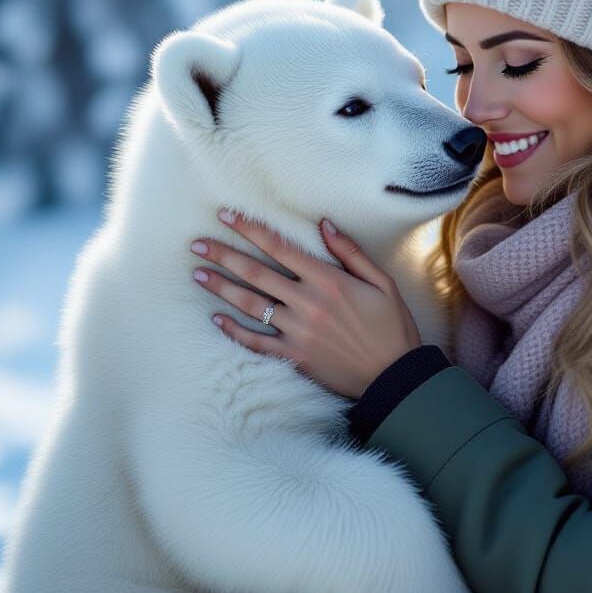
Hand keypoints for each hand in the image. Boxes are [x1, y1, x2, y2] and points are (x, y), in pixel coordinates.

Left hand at [189, 209, 422, 398]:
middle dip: (224, 255)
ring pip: (250, 304)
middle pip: (256, 273)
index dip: (250, 230)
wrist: (394, 375)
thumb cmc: (392, 326)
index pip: (280, 248)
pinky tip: (216, 320)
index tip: (226, 216)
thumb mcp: (382, 282)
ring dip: (221, 288)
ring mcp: (298, 331)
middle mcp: (307, 303)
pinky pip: (256, 342)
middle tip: (197, 244)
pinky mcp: (294, 356)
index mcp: (328, 280)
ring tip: (198, 274)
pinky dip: (234, 331)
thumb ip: (351, 252)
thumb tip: (324, 224)